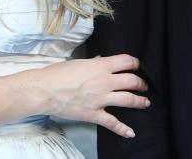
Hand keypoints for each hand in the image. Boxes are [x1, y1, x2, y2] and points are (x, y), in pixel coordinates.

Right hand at [33, 54, 148, 137]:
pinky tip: (131, 133)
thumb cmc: (58, 74)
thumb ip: (94, 62)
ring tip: (145, 102)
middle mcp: (105, 81)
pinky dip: (123, 129)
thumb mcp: (79, 62)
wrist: (46, 90)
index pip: (126, 61)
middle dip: (141, 83)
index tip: (137, 66)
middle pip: (131, 81)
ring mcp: (101, 99)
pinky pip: (112, 123)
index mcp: (101, 66)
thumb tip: (101, 59)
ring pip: (128, 100)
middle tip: (144, 85)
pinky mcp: (94, 114)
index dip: (135, 63)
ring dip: (139, 101)